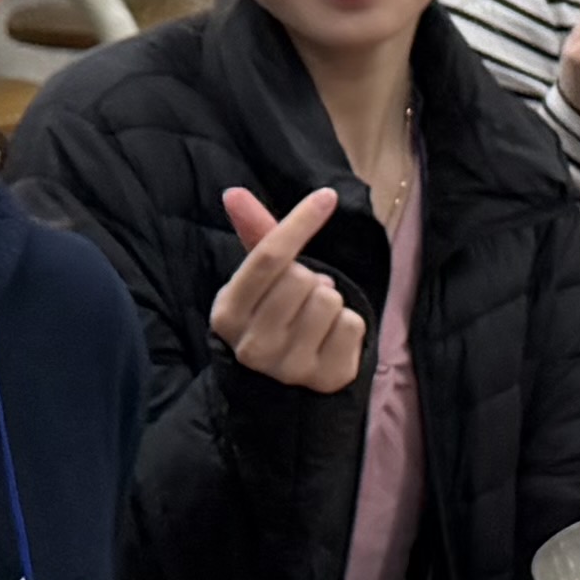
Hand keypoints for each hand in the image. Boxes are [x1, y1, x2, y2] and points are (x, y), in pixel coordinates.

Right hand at [208, 183, 367, 392]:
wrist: (282, 386)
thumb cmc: (271, 317)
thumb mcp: (257, 282)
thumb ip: (255, 236)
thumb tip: (234, 192)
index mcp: (227, 314)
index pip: (268, 258)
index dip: (299, 222)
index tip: (326, 197)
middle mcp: (252, 346)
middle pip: (302, 277)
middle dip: (309, 279)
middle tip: (299, 299)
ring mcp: (289, 367)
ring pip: (329, 299)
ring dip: (330, 302)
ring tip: (313, 320)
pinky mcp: (325, 378)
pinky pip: (352, 325)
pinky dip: (348, 325)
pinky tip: (329, 339)